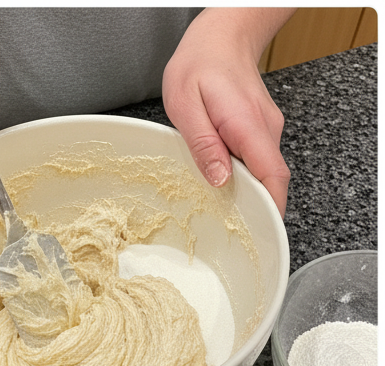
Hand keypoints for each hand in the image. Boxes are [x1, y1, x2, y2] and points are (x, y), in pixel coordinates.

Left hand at [162, 8, 293, 215]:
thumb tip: (220, 180)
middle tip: (231, 236)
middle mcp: (265, 130)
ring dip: (246, 196)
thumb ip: (202, 144)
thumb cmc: (199, 65)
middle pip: (270, 181)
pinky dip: (241, 180)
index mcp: (247, 126)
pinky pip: (254, 163)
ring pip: (262, 174)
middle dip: (256, 211)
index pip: (272, 175)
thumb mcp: (186, 104)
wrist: (222, 36)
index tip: (264, 233)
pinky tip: (220, 188)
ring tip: (220, 215)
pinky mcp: (258, 132)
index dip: (271, 208)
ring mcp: (265, 131)